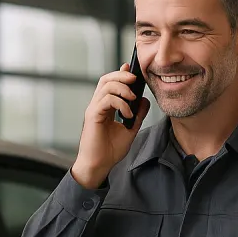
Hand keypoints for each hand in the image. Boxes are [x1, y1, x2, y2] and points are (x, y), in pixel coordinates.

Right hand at [71, 63, 151, 188]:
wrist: (99, 165)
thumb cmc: (110, 151)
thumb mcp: (130, 129)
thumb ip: (137, 115)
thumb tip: (144, 100)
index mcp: (104, 107)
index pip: (110, 83)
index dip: (121, 74)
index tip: (133, 70)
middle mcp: (97, 106)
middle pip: (106, 79)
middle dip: (121, 75)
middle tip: (135, 79)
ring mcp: (94, 110)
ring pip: (106, 86)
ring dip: (123, 89)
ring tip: (133, 99)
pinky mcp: (93, 116)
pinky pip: (106, 100)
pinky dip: (120, 104)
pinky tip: (127, 114)